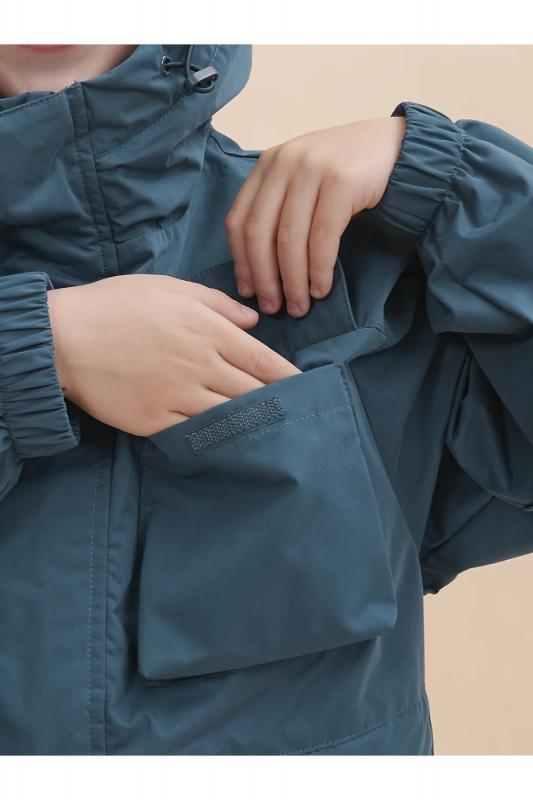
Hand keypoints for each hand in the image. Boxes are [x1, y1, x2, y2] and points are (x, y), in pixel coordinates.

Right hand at [47, 274, 300, 435]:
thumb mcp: (170, 288)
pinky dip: (220, 438)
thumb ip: (218, 303)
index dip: (290, 377)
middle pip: (254, 391)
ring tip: (278, 432)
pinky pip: (198, 434)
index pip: (263, 360)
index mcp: (208, 331)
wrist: (66, 339)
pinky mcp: (158, 421)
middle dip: (281, 403)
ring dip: (256, 424)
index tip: (309, 387)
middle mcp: (201, 366)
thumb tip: (254, 320)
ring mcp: (180, 397)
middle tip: (303, 415)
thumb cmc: (118, 305)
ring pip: (232, 416)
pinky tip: (235, 443)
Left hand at [225, 115, 405, 316]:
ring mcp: (313, 169)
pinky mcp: (342, 182)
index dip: (241, 262)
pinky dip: (319, 269)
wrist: (398, 147)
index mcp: (268, 164)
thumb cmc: (347, 173)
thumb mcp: (303, 181)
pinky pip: (322, 237)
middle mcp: (285, 163)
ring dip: (293, 281)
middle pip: (259, 233)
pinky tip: (321, 289)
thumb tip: (259, 269)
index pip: (238, 221)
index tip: (248, 292)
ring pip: (289, 239)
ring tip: (299, 306)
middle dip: (264, 279)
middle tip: (273, 308)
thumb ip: (280, 209)